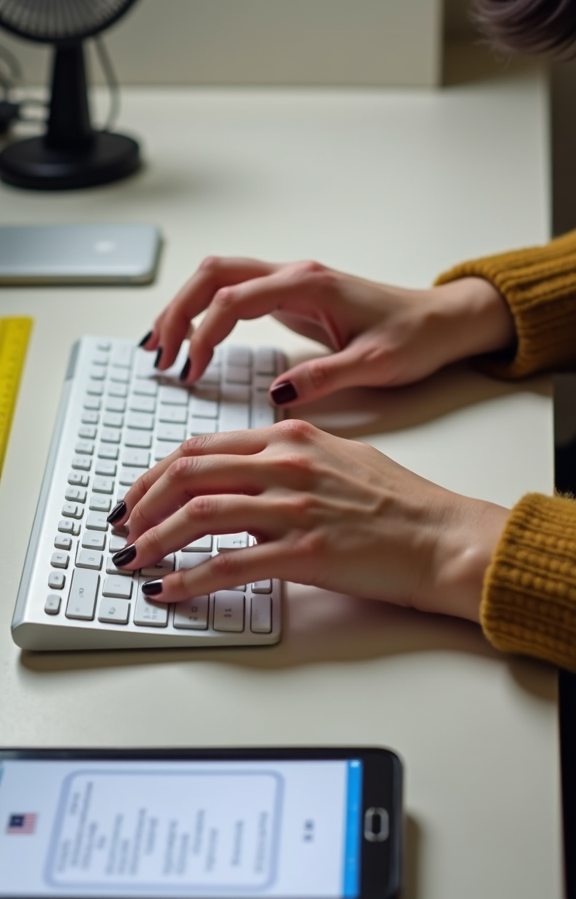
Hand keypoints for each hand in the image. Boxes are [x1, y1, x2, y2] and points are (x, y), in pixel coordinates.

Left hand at [109, 420, 508, 620]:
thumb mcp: (338, 457)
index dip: (157, 472)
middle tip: (122, 527)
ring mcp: (295, 506)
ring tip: (132, 558)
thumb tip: (241, 477)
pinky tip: (168, 591)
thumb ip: (286, 458)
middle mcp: (287, 462)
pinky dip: (189, 579)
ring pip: (199, 513)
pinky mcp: (306, 551)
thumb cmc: (399, 502)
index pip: (203, 446)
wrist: (442, 537)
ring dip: (154, 539)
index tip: (137, 495)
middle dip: (142, 502)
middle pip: (189, 472)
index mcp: (292, 436)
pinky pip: (230, 565)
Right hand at [139, 257, 515, 405]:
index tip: (192, 370)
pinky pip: (234, 294)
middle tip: (159, 354)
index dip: (205, 334)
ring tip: (161, 346)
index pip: (234, 300)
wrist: (440, 322)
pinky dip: (205, 312)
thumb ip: (326, 377)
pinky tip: (193, 339)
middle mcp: (294, 275)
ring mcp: (290, 282)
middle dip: (178, 310)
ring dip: (185, 307)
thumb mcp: (375, 364)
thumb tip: (276, 393)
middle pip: (213, 275)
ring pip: (218, 279)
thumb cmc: (414, 337)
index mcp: (309, 285)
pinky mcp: (291, 296)